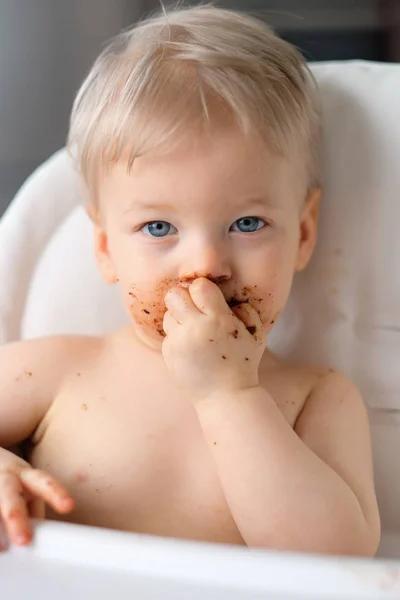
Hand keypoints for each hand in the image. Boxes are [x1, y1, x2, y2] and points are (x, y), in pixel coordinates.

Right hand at [0, 448, 73, 548]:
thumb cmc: (11, 479)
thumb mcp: (26, 484)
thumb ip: (34, 508)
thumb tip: (46, 538)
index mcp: (25, 475)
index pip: (44, 482)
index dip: (56, 493)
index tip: (68, 505)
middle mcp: (5, 479)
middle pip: (9, 495)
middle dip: (16, 517)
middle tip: (24, 541)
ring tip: (2, 549)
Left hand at [162, 277, 265, 401]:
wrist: (225, 397)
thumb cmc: (243, 364)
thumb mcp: (255, 335)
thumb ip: (246, 310)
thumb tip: (230, 298)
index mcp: (217, 320)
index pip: (199, 286)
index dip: (203, 289)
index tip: (209, 299)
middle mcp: (194, 328)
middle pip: (175, 294)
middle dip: (185, 298)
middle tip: (195, 309)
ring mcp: (178, 342)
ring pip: (168, 313)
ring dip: (179, 317)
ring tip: (194, 330)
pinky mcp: (168, 353)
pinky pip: (168, 333)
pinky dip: (177, 335)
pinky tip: (191, 346)